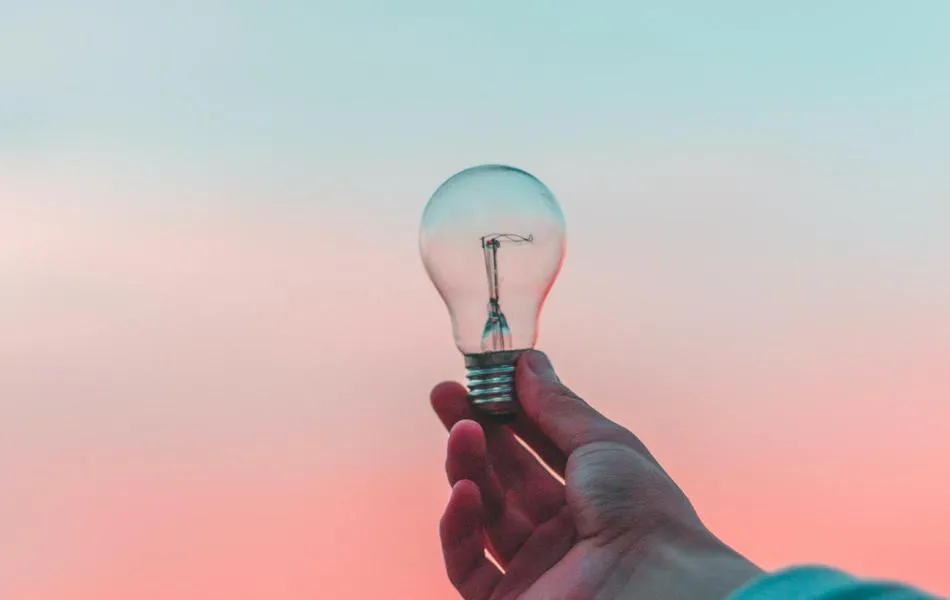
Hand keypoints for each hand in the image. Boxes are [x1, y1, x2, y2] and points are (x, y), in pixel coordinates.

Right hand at [431, 350, 762, 599]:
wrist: (652, 585)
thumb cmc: (641, 510)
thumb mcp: (602, 442)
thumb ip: (556, 405)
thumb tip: (527, 362)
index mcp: (592, 494)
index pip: (538, 445)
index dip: (508, 411)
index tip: (481, 377)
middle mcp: (562, 529)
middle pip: (505, 474)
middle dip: (474, 431)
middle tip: (445, 393)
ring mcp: (534, 565)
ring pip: (484, 511)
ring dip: (468, 467)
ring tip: (462, 430)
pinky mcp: (508, 599)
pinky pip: (467, 561)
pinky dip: (460, 525)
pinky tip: (465, 491)